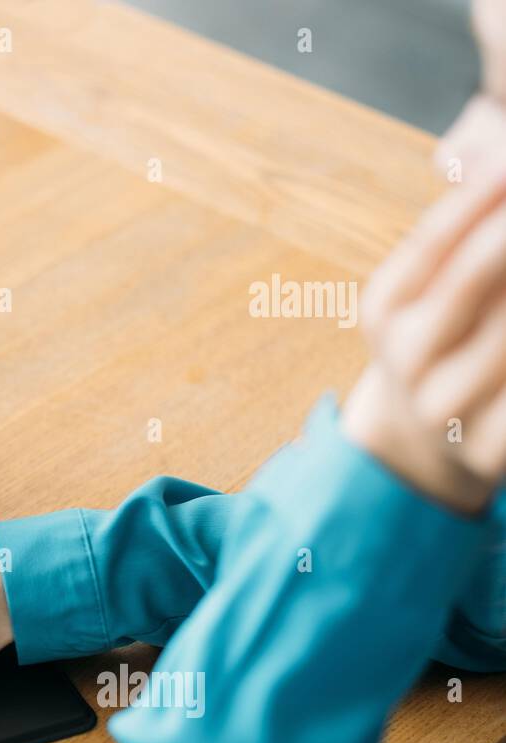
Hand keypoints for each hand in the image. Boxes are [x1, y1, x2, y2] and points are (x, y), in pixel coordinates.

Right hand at [343, 157, 505, 512]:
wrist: (423, 449)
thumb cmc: (442, 341)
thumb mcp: (425, 291)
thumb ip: (455, 232)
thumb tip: (480, 157)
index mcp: (385, 310)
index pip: (434, 238)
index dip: (482, 196)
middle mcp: (407, 359)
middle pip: (475, 274)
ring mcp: (448, 409)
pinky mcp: (491, 451)